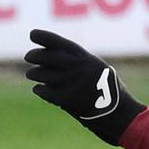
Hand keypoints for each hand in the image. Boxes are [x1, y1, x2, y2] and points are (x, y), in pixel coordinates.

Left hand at [24, 28, 145, 144]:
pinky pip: (46, 92)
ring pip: (44, 74)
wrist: (120, 115)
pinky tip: (39, 89)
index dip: (45, 37)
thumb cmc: (110, 93)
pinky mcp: (68, 100)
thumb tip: (58, 57)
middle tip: (28, 56)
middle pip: (49, 58)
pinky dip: (40, 89)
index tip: (32, 34)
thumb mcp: (100, 71)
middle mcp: (79, 69)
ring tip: (31, 73)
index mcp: (87, 60)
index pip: (62, 44)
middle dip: (36, 55)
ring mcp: (72, 84)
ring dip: (35, 73)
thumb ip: (82, 63)